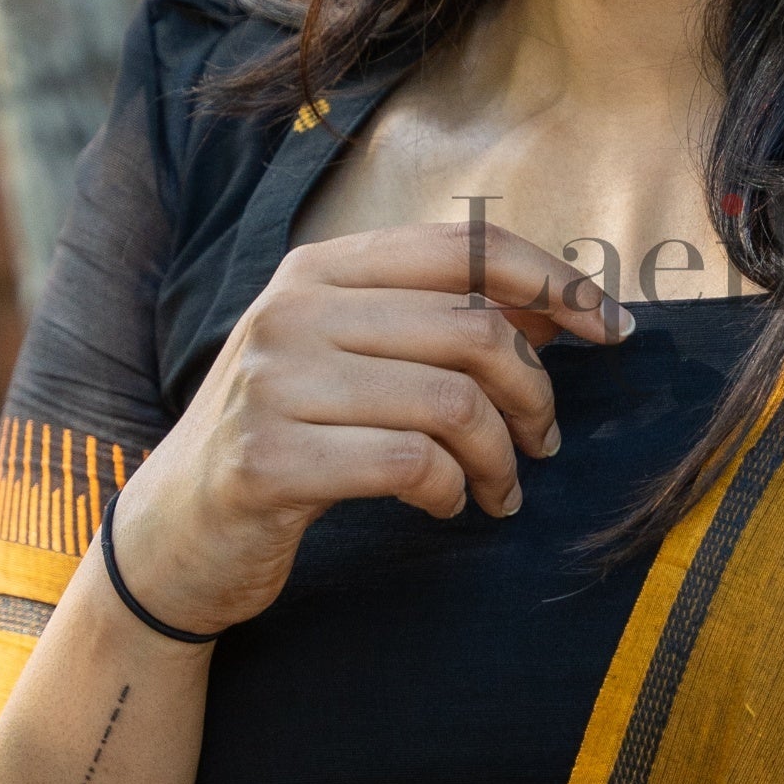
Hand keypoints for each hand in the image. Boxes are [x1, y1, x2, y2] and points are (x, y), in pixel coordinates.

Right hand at [106, 218, 627, 638]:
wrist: (171, 535)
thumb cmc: (285, 440)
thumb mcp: (348, 360)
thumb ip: (436, 326)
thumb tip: (561, 304)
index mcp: (318, 271)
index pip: (462, 248)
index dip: (552, 280)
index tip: (611, 328)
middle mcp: (291, 310)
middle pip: (472, 329)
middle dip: (534, 392)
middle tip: (544, 441)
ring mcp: (274, 383)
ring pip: (452, 402)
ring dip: (500, 456)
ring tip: (501, 488)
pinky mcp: (269, 460)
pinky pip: (411, 464)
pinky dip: (452, 490)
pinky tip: (448, 505)